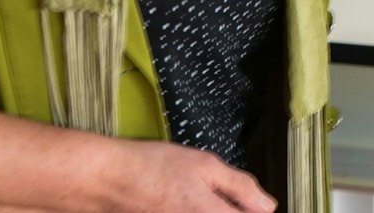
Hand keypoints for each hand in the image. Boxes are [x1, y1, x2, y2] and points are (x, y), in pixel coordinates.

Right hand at [101, 139, 271, 211]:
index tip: (251, 203)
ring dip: (210, 211)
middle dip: (228, 210)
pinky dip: (189, 211)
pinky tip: (179, 202)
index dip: (253, 210)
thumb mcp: (205, 165)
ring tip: (193, 197)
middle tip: (226, 199)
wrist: (106, 180)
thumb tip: (267, 205)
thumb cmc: (152, 168)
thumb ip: (240, 186)